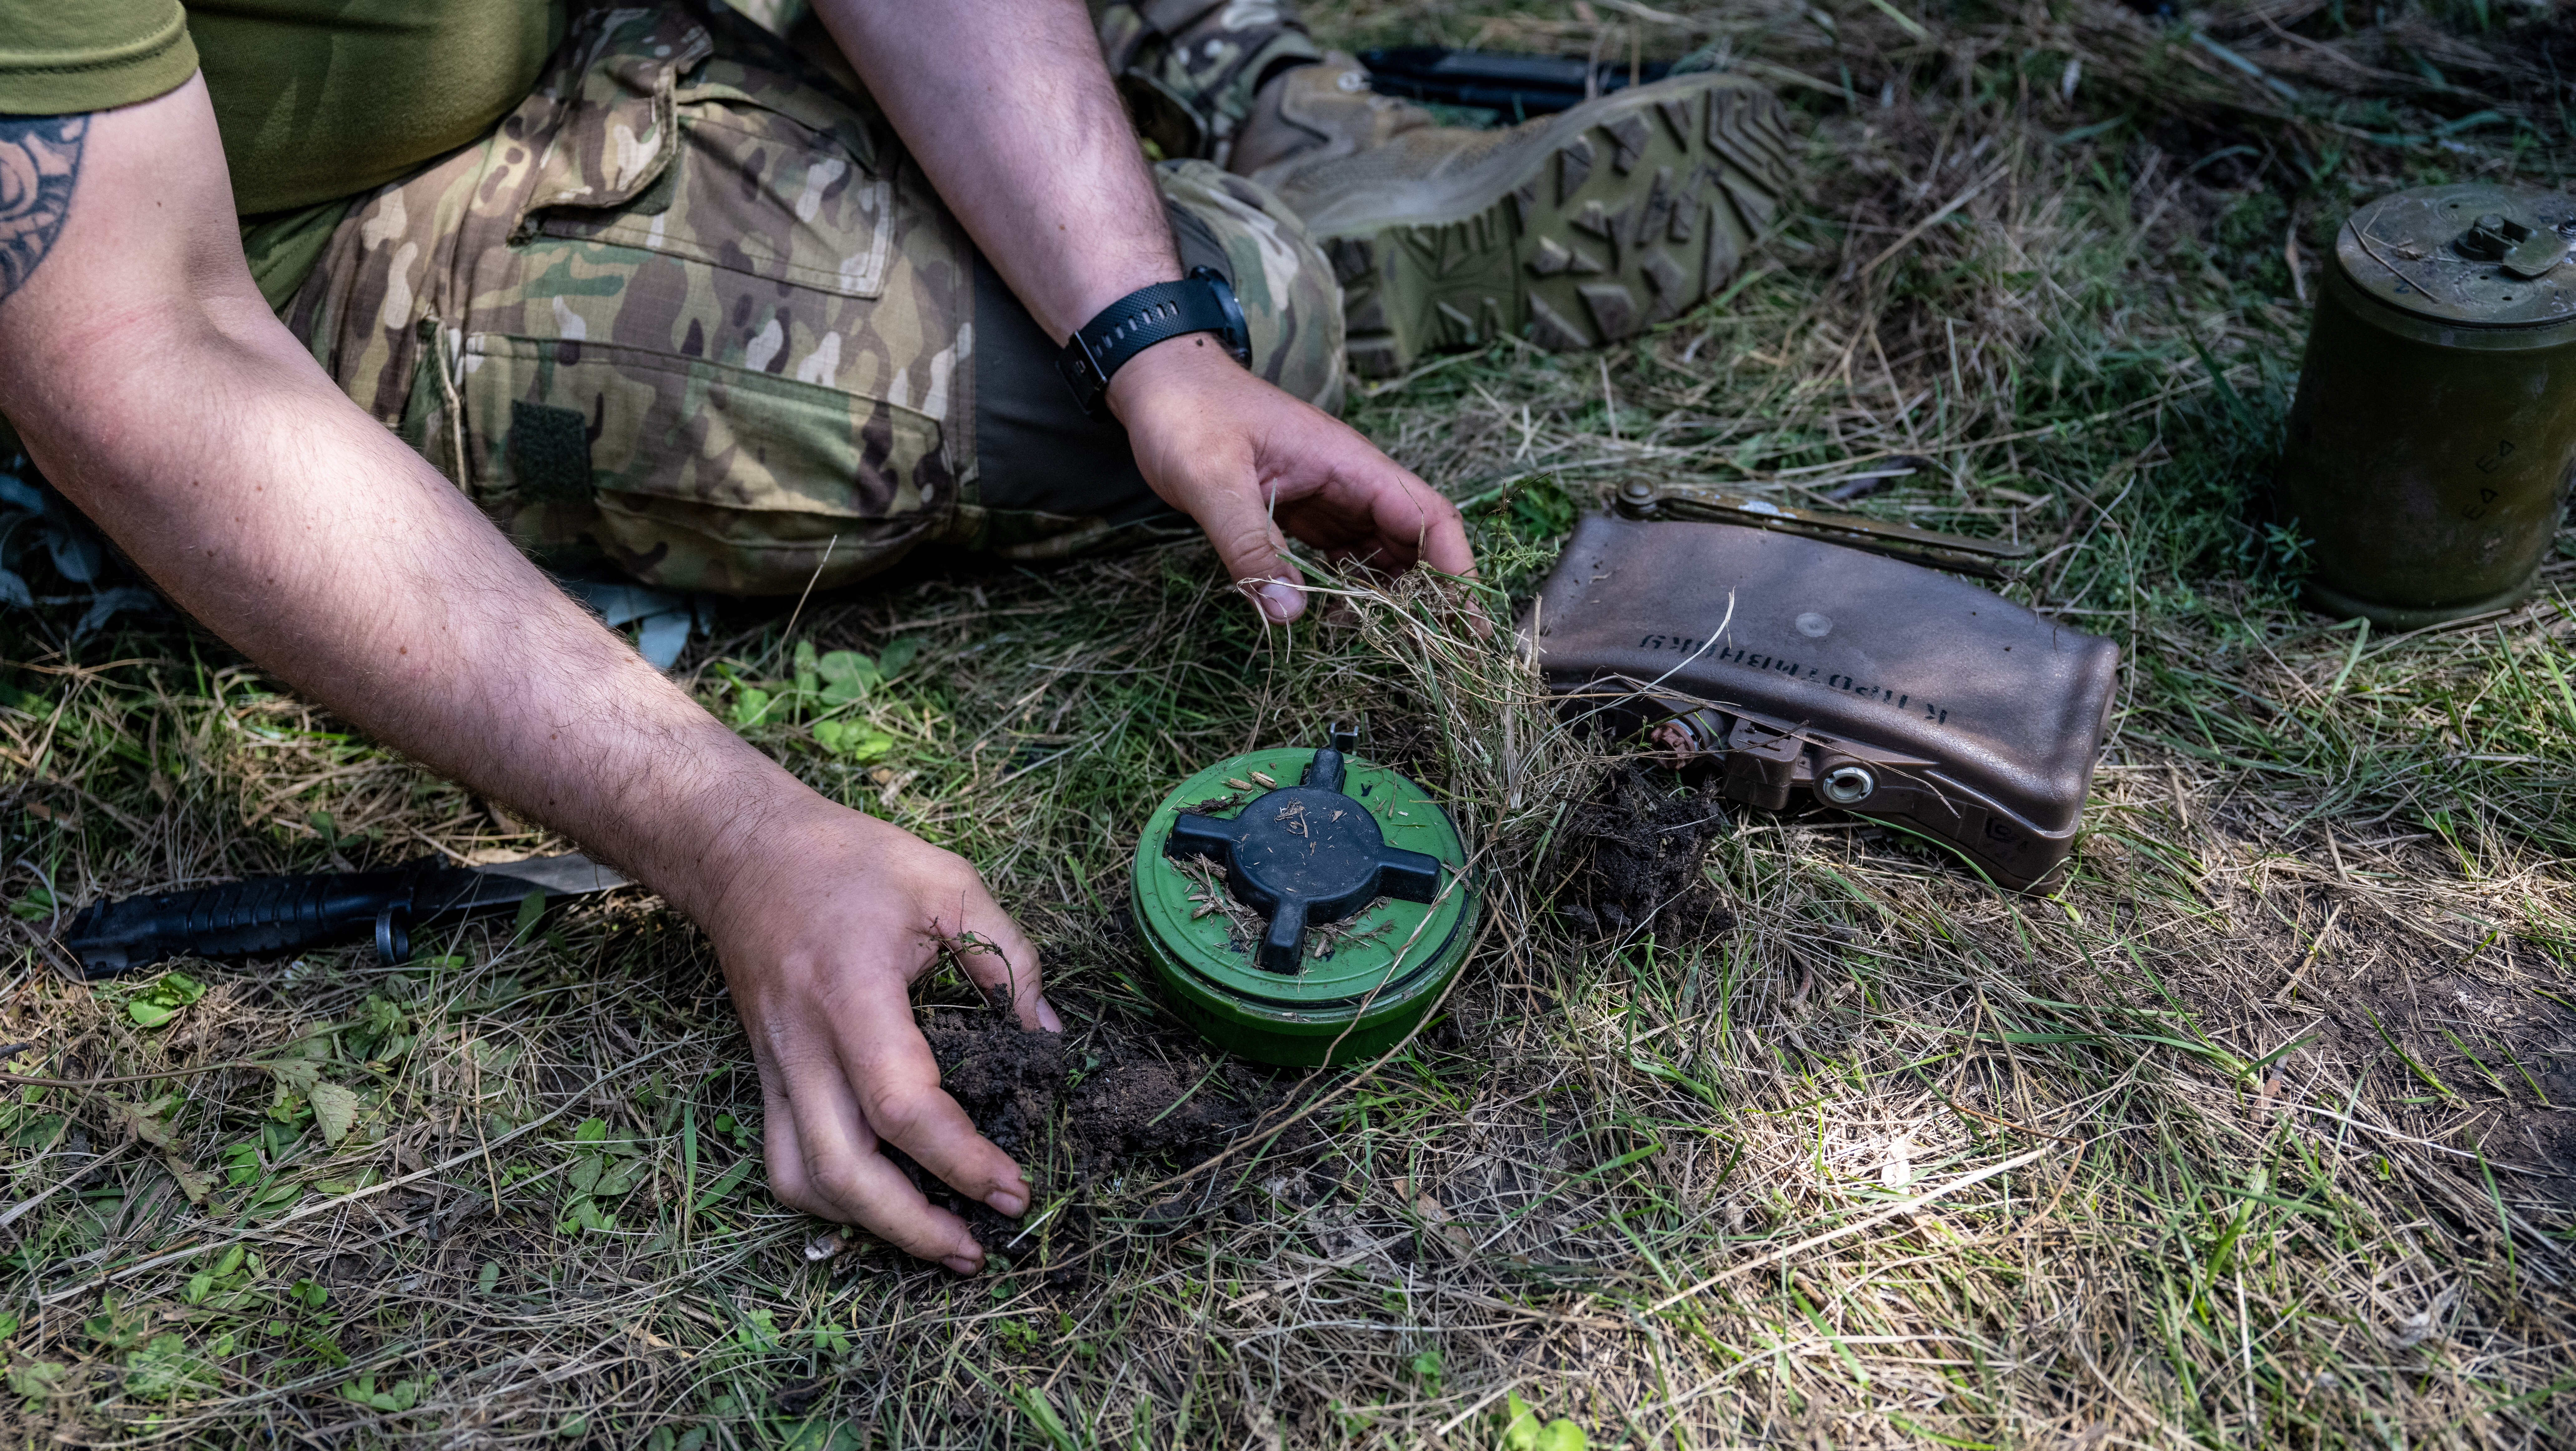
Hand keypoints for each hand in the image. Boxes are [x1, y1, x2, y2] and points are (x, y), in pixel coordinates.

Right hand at [698, 794, 1059, 1272]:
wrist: (742, 852)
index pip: (902, 1104)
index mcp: (853, 995)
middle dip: (913, 1227)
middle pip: (845, 1170)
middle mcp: (804, 1045)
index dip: (960, 1159)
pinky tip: (880, 1201)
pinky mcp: (764, 1075)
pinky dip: (830, 1199)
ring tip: (936, 1239)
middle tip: (978, 1247)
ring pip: (804, 1181)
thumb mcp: (946, 881)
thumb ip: (1007, 956)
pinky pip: (784, 1161)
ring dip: (868, 1225)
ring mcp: (775, 1066)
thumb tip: (1049, 1035)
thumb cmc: (848, 860)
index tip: (1013, 1186)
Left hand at [1108, 336, 1475, 622]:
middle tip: (1444, 655)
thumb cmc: (1186, 416)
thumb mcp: (1210, 481)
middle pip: (1415, 539)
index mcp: (1348, 463)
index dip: (1454, 567)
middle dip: (1434, 592)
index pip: (1427, 514)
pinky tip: (1344, 618)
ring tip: (1401, 647)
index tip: (1467, 620)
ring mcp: (1327, 496)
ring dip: (1395, 594)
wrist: (1158, 381)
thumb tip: (1289, 615)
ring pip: (1383, 550)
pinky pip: (1344, 553)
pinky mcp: (1302, 511)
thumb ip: (1249, 546)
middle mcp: (1349, 480)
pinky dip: (1353, 586)